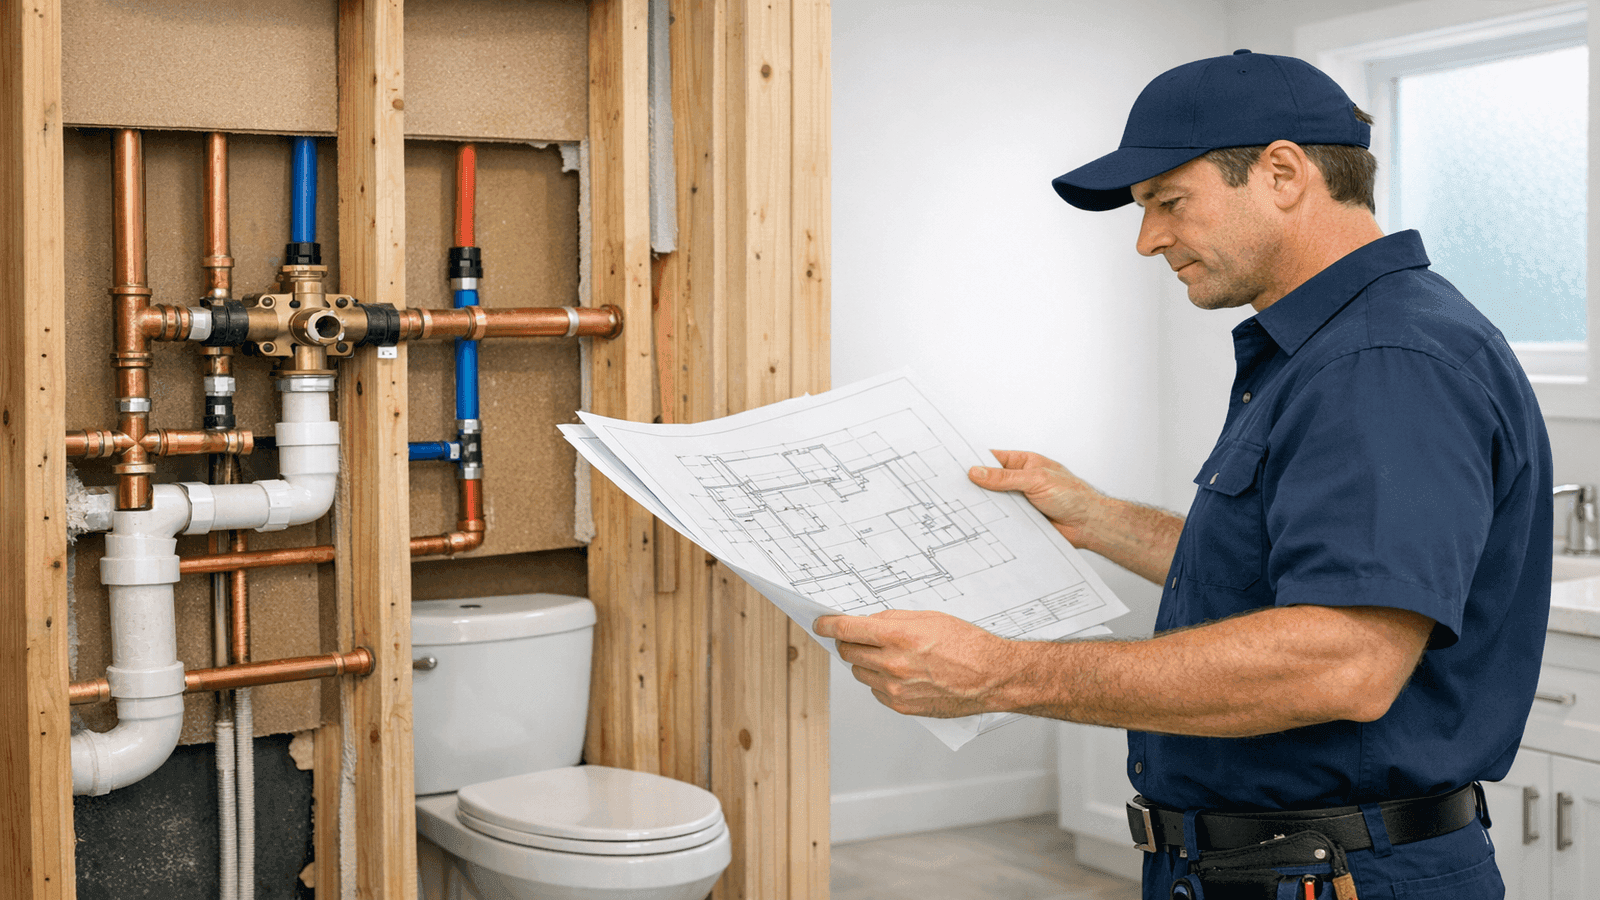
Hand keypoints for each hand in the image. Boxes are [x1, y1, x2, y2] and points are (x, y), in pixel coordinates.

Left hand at [813, 610, 1011, 717]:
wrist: (991, 678)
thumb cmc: (967, 645)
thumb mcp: (929, 618)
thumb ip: (893, 619)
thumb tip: (866, 622)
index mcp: (899, 637)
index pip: (847, 630)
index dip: (827, 625)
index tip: (820, 624)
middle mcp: (893, 665)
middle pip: (848, 652)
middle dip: (848, 642)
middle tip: (858, 636)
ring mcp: (895, 689)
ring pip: (859, 672)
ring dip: (865, 661)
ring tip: (890, 655)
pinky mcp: (901, 707)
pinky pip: (875, 691)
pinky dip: (880, 681)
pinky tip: (900, 673)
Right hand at [968, 450, 1103, 547]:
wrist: (1088, 524)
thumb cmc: (1072, 495)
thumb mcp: (1036, 480)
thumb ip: (1005, 477)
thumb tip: (977, 472)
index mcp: (1024, 463)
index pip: (993, 459)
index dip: (974, 461)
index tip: (955, 465)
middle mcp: (1020, 481)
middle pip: (990, 482)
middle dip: (974, 486)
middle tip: (953, 489)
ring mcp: (1019, 501)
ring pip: (994, 502)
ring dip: (984, 506)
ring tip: (962, 508)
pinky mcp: (1021, 520)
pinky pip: (1002, 520)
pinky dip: (993, 523)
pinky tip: (980, 525)